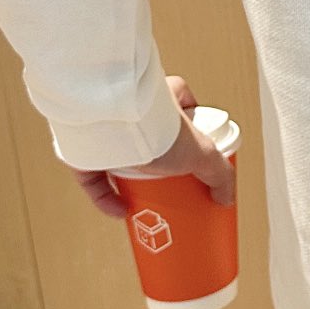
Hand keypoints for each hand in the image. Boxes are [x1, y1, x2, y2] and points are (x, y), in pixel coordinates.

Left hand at [70, 74, 236, 219]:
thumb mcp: (200, 151)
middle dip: (160, 160)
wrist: (109, 128)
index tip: (194, 153)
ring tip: (146, 198)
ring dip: (131, 179)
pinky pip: (95, 177)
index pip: (182, 105)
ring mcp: (107, 130)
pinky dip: (107, 197)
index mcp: (164, 98)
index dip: (190, 127)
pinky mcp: (84, 150)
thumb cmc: (153, 125)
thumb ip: (219, 173)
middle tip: (170, 181)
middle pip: (151, 136)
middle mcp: (133, 110)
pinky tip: (121, 210)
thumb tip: (225, 196)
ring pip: (121, 155)